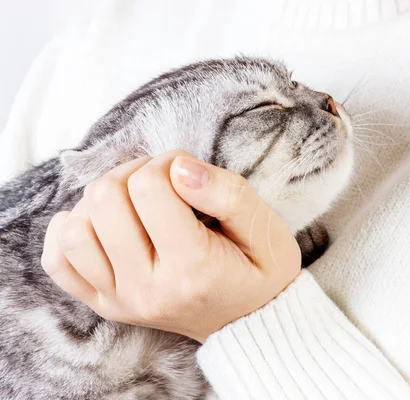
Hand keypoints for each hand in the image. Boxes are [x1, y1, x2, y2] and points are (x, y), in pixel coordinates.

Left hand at [41, 150, 300, 342]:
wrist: (250, 323)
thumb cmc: (262, 272)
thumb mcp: (266, 228)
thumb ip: (227, 193)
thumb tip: (178, 166)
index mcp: (193, 269)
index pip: (149, 189)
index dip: (168, 163)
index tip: (188, 173)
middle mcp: (148, 289)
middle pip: (105, 201)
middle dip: (134, 173)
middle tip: (163, 181)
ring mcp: (121, 301)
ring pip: (75, 228)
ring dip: (102, 199)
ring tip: (134, 201)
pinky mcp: (106, 304)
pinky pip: (59, 262)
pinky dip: (70, 231)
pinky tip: (101, 223)